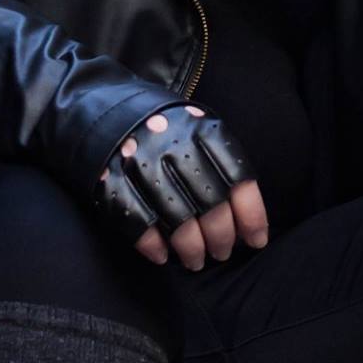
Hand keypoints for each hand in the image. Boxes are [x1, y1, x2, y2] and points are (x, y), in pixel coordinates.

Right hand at [93, 103, 269, 270]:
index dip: (251, 216)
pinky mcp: (109, 179)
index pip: (238, 179)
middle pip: (210, 204)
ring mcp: (139, 161)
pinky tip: (162, 256)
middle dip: (221, 238)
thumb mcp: (200, 128)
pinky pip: (137, 222)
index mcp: (202, 129)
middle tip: (222, 253)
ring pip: (176, 219)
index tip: (256, 241)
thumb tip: (247, 223)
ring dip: (191, 249)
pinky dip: (152, 245)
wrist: (105, 101)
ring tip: (196, 260)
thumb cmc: (167, 127)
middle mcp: (173, 143)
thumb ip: (222, 167)